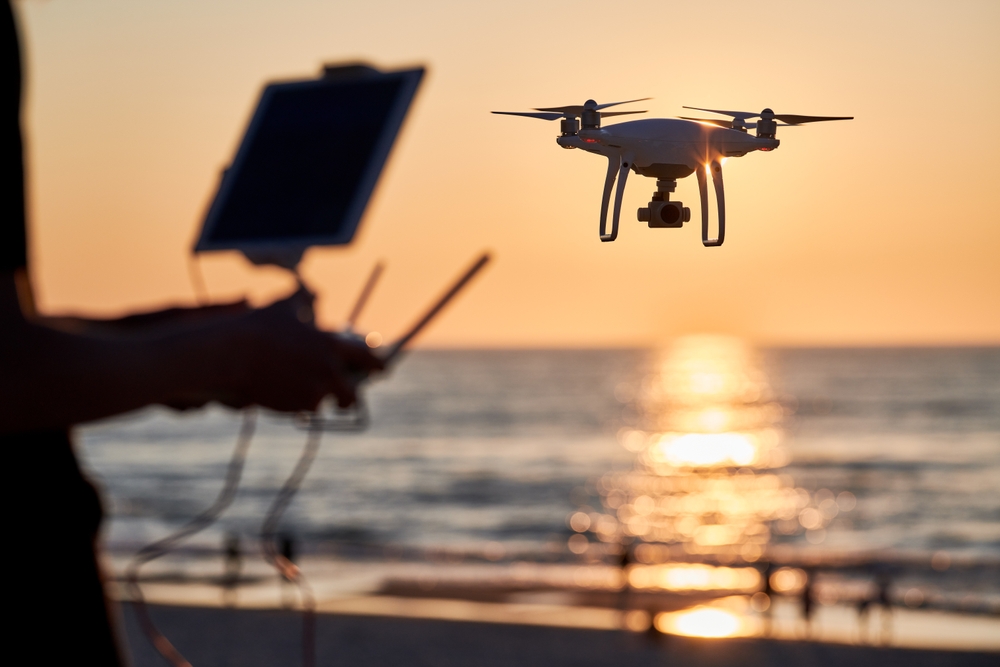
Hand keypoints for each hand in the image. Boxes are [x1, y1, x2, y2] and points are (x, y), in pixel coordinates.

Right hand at [193, 289, 383, 411]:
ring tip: (300, 391)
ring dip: (319, 400)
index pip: (368, 359)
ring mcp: (317, 390)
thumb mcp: (283, 307)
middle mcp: (330, 369)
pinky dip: (298, 406)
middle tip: (344, 399)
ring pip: (327, 404)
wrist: (233, 355)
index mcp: (331, 344)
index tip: (381, 371)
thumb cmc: (257, 327)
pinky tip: (282, 393)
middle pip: (354, 394)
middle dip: (349, 398)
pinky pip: (306, 410)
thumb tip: (309, 291)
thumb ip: (302, 299)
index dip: (377, 366)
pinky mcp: (300, 405)